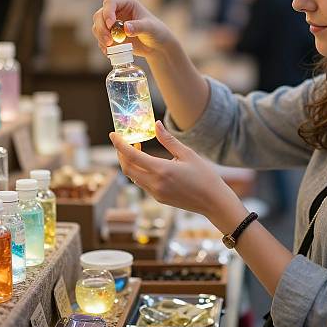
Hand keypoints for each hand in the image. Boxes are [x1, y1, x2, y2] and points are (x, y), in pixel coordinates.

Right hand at [91, 0, 174, 57]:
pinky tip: (110, 52)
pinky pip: (100, 39)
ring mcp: (111, 23)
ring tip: (110, 47)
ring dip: (101, 37)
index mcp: (126, 3)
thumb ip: (139, 27)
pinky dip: (103, 45)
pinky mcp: (110, 35)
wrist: (156, 45)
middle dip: (102, 28)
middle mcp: (116, 10)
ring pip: (97, 27)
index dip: (108, 13)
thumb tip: (126, 28)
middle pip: (99, 15)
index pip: (110, 3)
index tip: (111, 25)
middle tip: (109, 41)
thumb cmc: (156, 31)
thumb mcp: (150, 28)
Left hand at [109, 121, 243, 219]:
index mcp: (162, 170)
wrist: (213, 202)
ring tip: (137, 149)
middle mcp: (155, 183)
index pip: (132, 156)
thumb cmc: (204, 176)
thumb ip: (168, 140)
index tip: (113, 135)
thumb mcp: (187, 154)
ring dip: (131, 163)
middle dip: (122, 154)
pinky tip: (149, 163)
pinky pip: (143, 184)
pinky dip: (140, 172)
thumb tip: (156, 124)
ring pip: (134, 177)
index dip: (119, 145)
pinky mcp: (159, 198)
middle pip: (127, 169)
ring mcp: (156, 193)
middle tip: (125, 141)